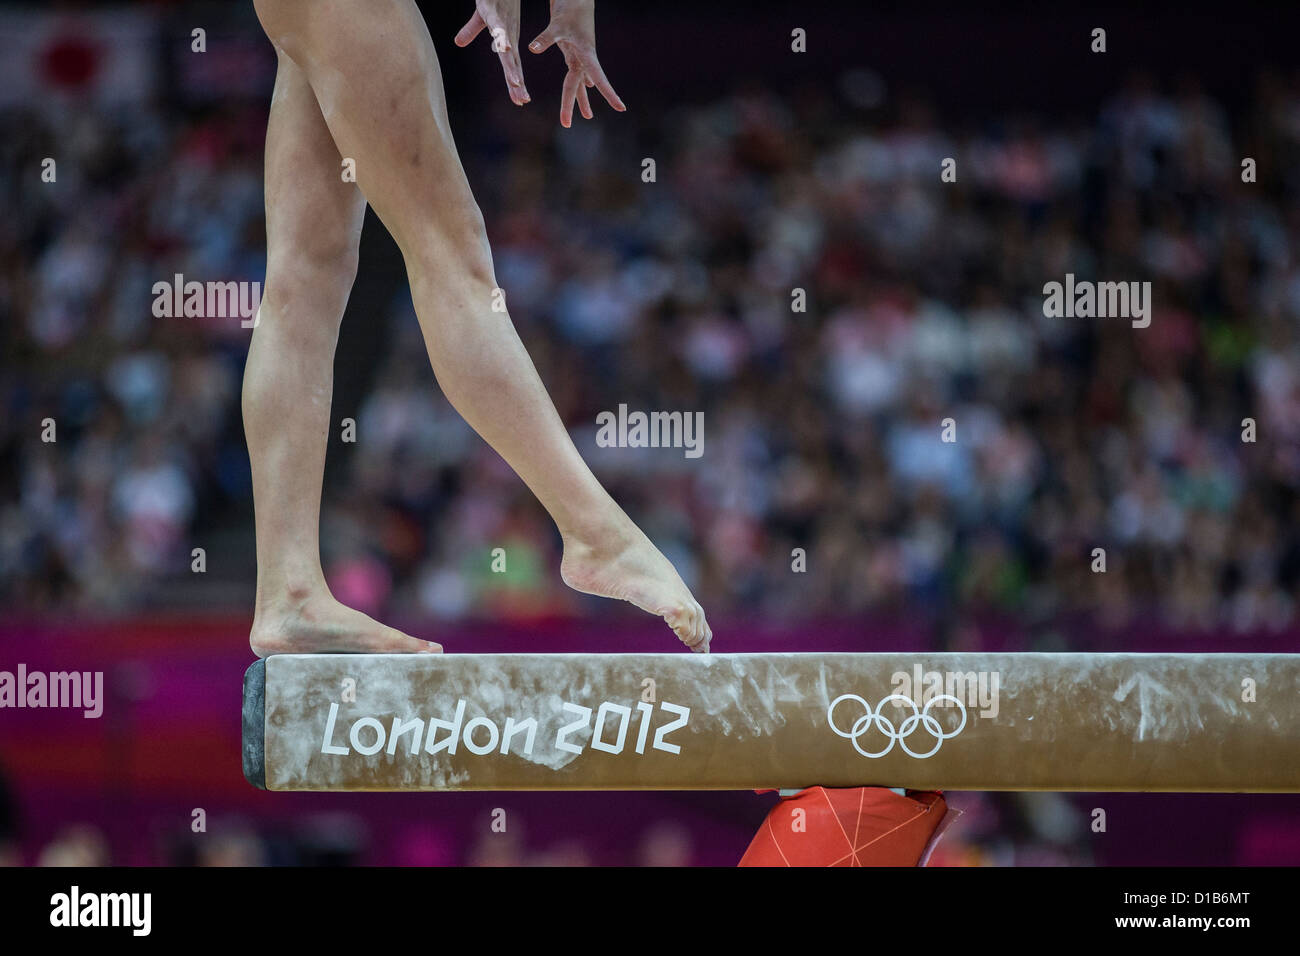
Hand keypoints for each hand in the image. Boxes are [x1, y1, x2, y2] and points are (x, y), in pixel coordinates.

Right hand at [455, 0, 530, 105]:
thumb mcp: (480, 16)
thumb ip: (470, 30)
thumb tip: (458, 42)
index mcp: (507, 40)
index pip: (512, 66)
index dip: (515, 83)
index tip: (521, 101)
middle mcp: (509, 36)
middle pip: (513, 63)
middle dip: (518, 82)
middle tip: (523, 100)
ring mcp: (503, 27)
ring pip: (508, 51)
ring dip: (512, 67)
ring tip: (516, 82)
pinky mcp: (496, 16)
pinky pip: (499, 30)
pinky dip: (502, 40)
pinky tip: (505, 49)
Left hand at [528, 0, 624, 126]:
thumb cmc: (569, 8)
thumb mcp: (556, 24)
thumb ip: (545, 38)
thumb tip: (532, 48)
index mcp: (585, 54)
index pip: (599, 78)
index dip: (609, 94)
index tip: (621, 108)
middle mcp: (584, 58)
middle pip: (577, 86)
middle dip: (572, 105)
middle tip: (566, 125)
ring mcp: (579, 56)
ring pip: (578, 82)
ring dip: (581, 99)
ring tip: (588, 117)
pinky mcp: (573, 51)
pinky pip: (575, 73)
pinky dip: (578, 83)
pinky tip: (587, 89)